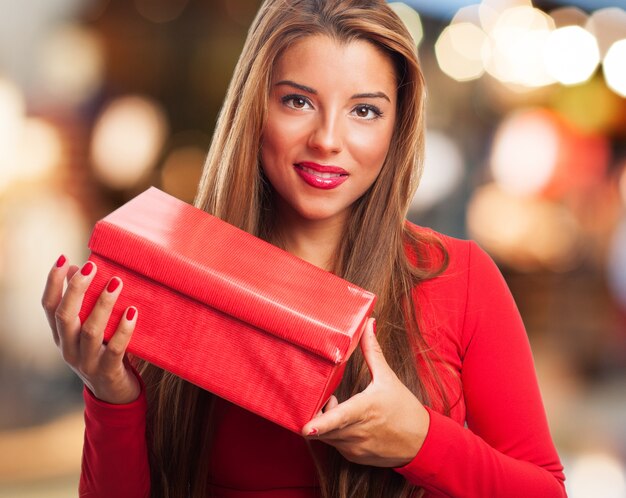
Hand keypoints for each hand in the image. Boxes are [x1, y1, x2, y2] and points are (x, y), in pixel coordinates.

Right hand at [41, 255, 140, 403]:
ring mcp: (86, 362)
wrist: (114, 395)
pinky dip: (123, 329)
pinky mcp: (107, 372)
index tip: (64, 258)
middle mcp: (68, 349)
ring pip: (90, 331)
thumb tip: (82, 268)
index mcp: (61, 336)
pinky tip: (132, 312)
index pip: (49, 306)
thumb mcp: (89, 330)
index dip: (54, 282)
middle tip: (91, 266)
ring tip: (116, 282)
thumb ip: (85, 305)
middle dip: (76, 289)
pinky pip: (115, 349)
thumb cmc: (103, 352)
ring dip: (102, 304)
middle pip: (65, 316)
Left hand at [301, 318, 429, 467]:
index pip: (339, 418)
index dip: (320, 424)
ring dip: (326, 423)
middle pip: (324, 426)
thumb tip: (369, 323)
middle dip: (319, 412)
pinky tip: (348, 424)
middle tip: (331, 398)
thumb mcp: (388, 377)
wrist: (421, 442)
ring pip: (327, 436)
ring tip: (341, 408)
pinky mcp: (353, 457)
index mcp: (364, 409)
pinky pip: (335, 444)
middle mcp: (357, 432)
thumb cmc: (404, 407)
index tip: (305, 428)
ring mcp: (355, 447)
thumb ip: (372, 351)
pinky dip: (335, 434)